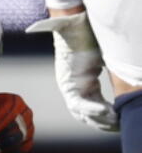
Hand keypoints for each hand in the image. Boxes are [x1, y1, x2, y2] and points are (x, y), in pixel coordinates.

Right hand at [26, 12, 118, 130]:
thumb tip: (32, 28)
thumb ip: (50, 27)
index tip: (107, 110)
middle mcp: (71, 88)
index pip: (76, 102)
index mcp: (67, 79)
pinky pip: (97, 105)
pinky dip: (106, 112)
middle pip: (82, 113)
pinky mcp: (90, 87)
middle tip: (116, 122)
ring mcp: (80, 88)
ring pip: (90, 114)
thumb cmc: (72, 30)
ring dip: (103, 121)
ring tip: (119, 124)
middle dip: (98, 121)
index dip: (91, 109)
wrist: (77, 28)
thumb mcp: (63, 30)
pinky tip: (118, 114)